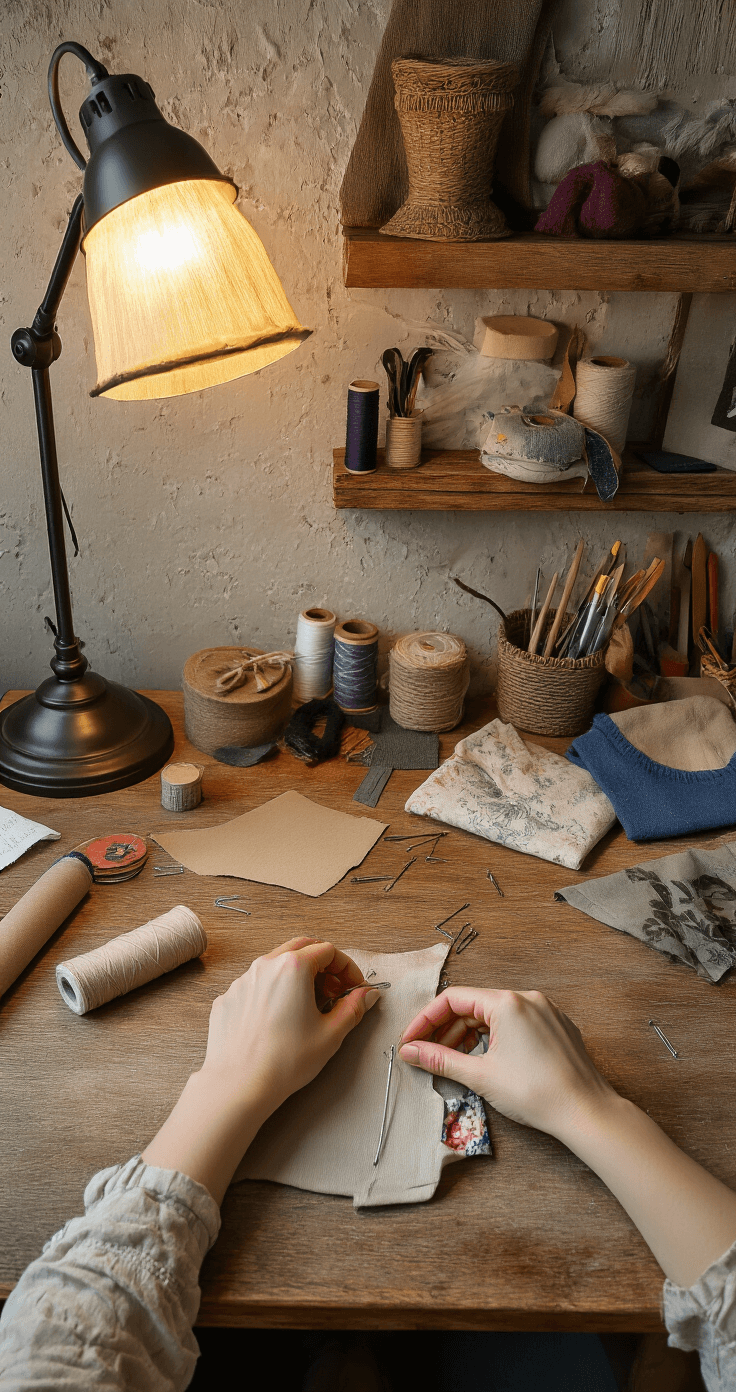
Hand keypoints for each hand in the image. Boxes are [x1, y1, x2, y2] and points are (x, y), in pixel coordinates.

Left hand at [143, 936, 378, 1203]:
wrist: (239, 1084)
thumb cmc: (285, 1061)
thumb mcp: (331, 1034)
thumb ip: (353, 1008)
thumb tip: (366, 995)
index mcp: (293, 967)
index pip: (328, 950)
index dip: (346, 967)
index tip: (352, 987)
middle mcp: (265, 965)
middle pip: (301, 947)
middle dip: (323, 964)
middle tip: (333, 990)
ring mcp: (243, 980)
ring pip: (276, 963)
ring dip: (297, 975)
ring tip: (307, 1005)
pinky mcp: (229, 997)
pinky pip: (256, 984)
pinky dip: (273, 991)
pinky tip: (279, 1017)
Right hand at [399, 986, 615, 1139]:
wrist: (586, 1112)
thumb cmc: (536, 1093)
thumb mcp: (480, 1076)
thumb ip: (440, 1059)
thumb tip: (410, 1051)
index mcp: (507, 1002)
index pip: (453, 999)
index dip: (426, 1020)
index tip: (410, 1042)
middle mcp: (527, 999)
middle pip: (474, 1006)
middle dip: (446, 1030)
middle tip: (427, 1055)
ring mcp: (545, 1012)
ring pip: (495, 1015)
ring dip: (469, 1035)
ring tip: (455, 1061)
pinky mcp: (557, 1027)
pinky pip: (517, 1024)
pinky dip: (496, 1038)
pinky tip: (487, 1060)